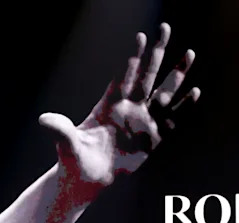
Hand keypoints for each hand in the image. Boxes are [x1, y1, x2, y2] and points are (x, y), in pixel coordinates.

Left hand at [38, 23, 198, 204]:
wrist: (87, 179)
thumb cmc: (74, 159)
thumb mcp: (66, 143)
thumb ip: (59, 129)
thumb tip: (42, 120)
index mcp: (108, 105)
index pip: (123, 76)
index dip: (133, 57)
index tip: (141, 36)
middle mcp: (128, 108)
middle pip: (146, 75)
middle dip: (157, 52)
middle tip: (166, 27)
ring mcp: (142, 122)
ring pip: (164, 93)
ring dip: (177, 74)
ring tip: (190, 53)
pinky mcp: (153, 139)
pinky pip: (172, 120)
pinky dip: (184, 107)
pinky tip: (196, 92)